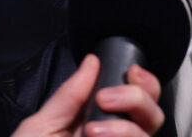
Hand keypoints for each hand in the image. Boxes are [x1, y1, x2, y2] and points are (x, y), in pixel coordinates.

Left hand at [12, 54, 163, 135]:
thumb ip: (69, 95)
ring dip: (125, 126)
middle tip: (106, 98)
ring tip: (92, 130)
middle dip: (137, 96)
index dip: (140, 80)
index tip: (129, 71)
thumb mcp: (40, 127)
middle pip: (151, 113)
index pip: (133, 97)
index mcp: (94, 123)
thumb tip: (92, 62)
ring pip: (149, 133)